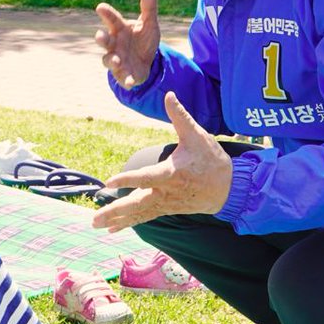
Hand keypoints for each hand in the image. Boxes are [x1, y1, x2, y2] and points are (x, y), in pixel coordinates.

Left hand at [91, 92, 232, 232]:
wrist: (229, 188)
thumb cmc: (211, 160)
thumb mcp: (197, 135)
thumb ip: (180, 116)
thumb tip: (168, 95)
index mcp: (171, 173)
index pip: (145, 177)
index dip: (127, 180)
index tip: (109, 183)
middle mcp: (166, 192)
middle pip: (137, 204)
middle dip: (115, 211)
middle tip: (95, 218)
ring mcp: (166, 203)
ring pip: (138, 213)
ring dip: (117, 220)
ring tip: (95, 224)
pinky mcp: (167, 209)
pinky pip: (145, 217)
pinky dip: (129, 223)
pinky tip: (113, 229)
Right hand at [95, 0, 159, 89]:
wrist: (148, 62)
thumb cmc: (143, 39)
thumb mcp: (149, 24)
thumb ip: (149, 8)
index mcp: (120, 30)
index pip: (112, 20)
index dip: (106, 13)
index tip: (100, 7)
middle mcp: (115, 45)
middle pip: (105, 41)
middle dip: (101, 39)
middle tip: (99, 36)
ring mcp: (117, 60)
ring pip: (109, 60)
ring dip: (111, 60)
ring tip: (116, 61)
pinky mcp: (124, 75)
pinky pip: (123, 78)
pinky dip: (125, 80)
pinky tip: (129, 83)